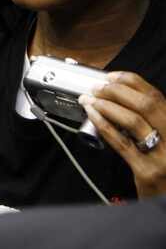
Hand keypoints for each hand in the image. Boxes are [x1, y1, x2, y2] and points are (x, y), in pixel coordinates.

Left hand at [79, 72, 165, 197]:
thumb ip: (155, 124)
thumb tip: (122, 101)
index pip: (158, 97)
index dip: (132, 82)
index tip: (112, 77)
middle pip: (146, 104)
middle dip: (117, 91)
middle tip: (97, 88)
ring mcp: (163, 156)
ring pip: (134, 121)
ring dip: (107, 106)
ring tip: (90, 100)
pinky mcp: (147, 172)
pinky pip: (122, 143)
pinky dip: (105, 125)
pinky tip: (93, 116)